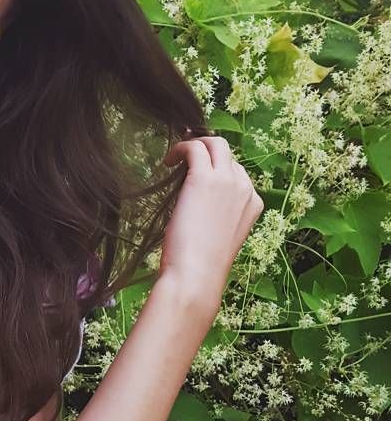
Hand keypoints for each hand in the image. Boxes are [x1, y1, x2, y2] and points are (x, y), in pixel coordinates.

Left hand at [158, 135, 263, 308]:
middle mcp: (245, 189)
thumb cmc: (201, 267)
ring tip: (176, 156)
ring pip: (216, 144)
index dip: (217, 171)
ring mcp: (228, 181)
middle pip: (229, 155)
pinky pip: (195, 148)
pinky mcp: (204, 179)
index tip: (197, 174)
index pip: (238, 175)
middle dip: (209, 150)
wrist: (196, 276)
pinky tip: (167, 161)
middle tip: (187, 155)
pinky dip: (180, 148)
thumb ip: (216, 217)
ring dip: (195, 144)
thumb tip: (197, 208)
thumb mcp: (218, 238)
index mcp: (253, 204)